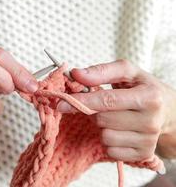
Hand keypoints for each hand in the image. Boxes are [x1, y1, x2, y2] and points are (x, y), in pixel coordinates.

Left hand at [57, 59, 175, 160]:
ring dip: (104, 128)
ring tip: (117, 118)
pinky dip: (110, 141)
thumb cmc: (143, 88)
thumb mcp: (127, 72)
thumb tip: (75, 73)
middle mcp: (151, 121)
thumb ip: (101, 71)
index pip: (107, 100)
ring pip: (106, 137)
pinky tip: (121, 131)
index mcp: (149, 97)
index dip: (82, 101)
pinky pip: (111, 151)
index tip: (61, 103)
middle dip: (96, 112)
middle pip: (102, 120)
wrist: (168, 110)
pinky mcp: (143, 154)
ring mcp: (148, 140)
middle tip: (106, 106)